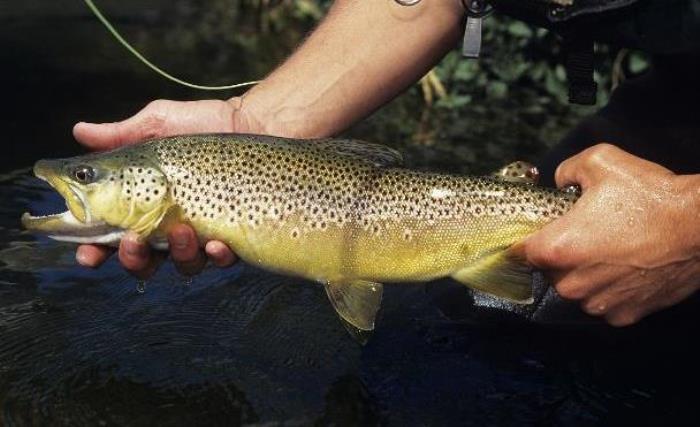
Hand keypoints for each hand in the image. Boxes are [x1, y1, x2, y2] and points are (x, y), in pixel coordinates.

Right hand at [74, 99, 243, 276]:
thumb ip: (120, 134)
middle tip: (132, 242)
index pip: (110, 236)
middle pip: (143, 262)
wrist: (252, 123)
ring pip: (183, 265)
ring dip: (177, 255)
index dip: (94, 251)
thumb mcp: (157, 124)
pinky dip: (217, 256)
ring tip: (182, 230)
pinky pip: (222, 259)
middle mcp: (169, 226)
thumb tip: (80, 131)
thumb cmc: (201, 124)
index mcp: (142, 205)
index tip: (86, 253)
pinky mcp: (233, 236)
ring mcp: (202, 234)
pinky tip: (216, 243)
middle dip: (133, 260)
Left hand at [520, 144, 699, 325]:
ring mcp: (598, 302)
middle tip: (586, 235)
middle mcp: (572, 283)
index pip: (521, 252)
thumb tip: (560, 180)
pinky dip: (611, 289)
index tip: (537, 234)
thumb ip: (567, 169)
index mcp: (558, 248)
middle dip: (561, 255)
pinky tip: (626, 268)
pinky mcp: (624, 315)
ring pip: (576, 290)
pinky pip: (604, 303)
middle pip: (549, 272)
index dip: (528, 240)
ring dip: (585, 274)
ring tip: (610, 250)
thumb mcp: (600, 161)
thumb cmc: (651, 196)